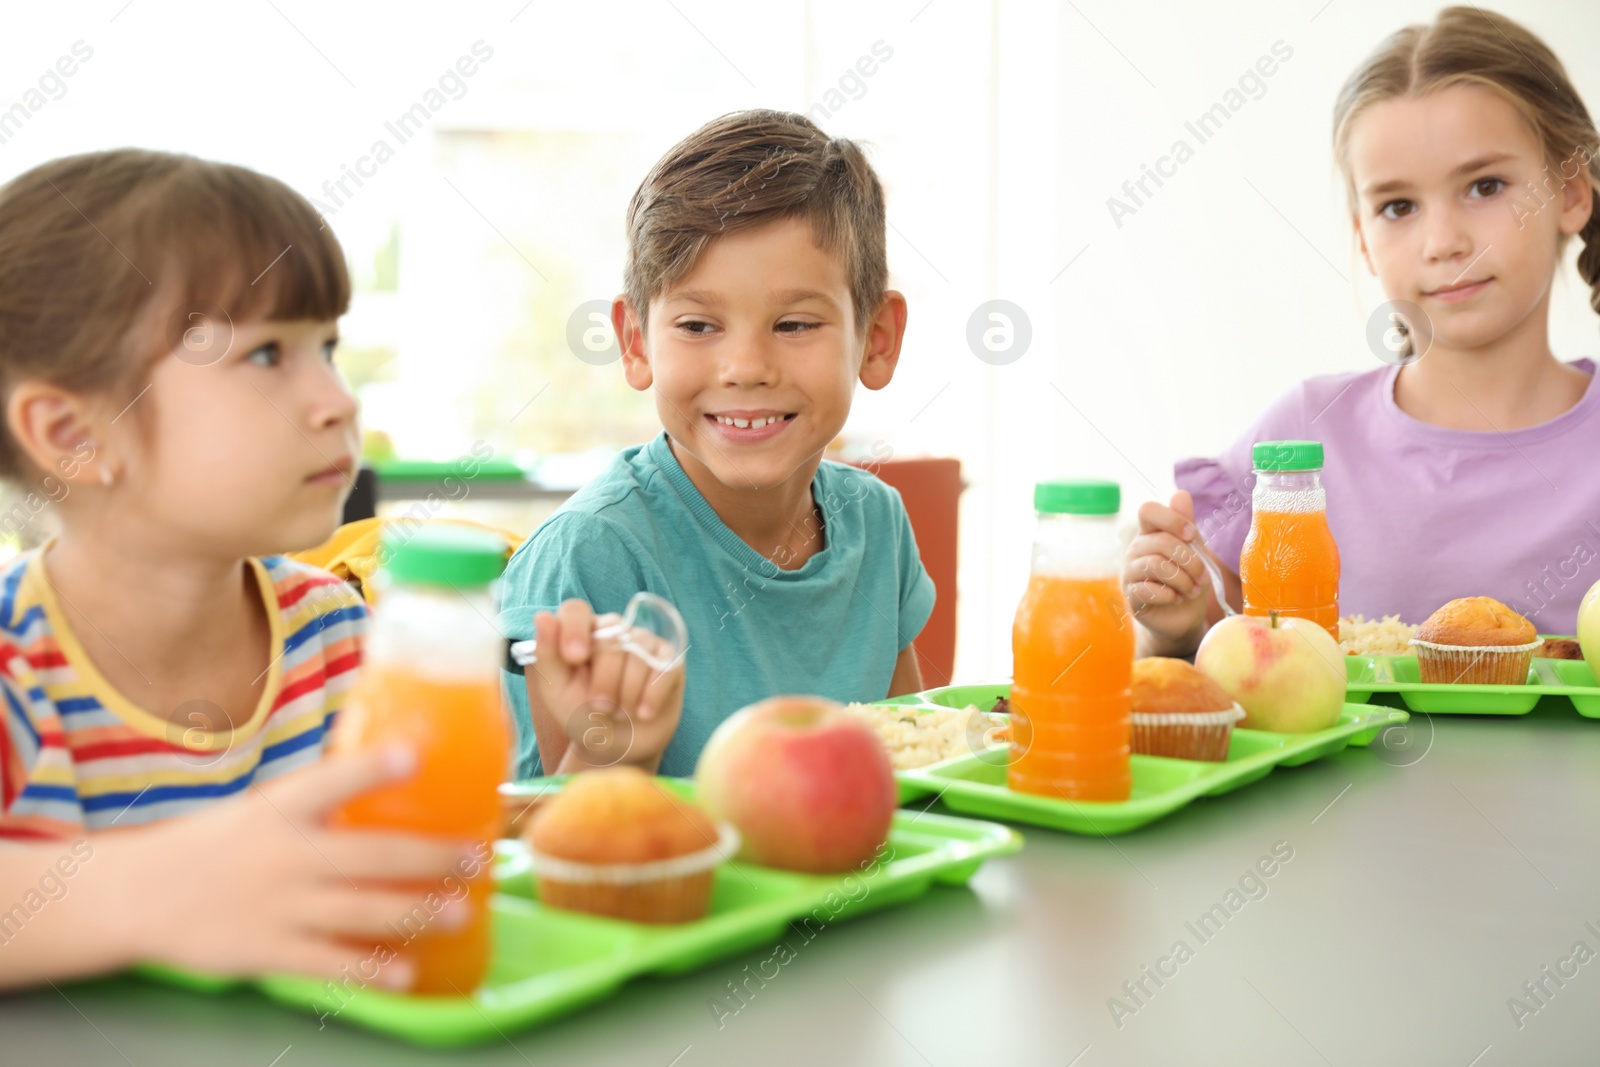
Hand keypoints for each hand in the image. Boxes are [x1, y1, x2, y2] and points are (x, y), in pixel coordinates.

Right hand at [115, 746, 480, 987]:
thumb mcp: (260, 809)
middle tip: (476, 857)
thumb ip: (318, 799)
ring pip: (361, 910)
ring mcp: (277, 906)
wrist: (134, 896)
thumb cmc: (214, 844)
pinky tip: (408, 973)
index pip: (330, 780)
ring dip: (417, 912)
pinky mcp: (267, 950)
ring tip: (461, 912)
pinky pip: (330, 962)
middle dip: (430, 857)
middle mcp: (284, 855)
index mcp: (279, 810)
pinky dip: (371, 970)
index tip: (414, 753)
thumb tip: (395, 764)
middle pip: (369, 854)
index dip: (372, 767)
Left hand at [527, 598, 684, 772]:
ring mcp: (644, 643)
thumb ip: (548, 655)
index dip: (575, 629)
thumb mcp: (556, 692)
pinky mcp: (670, 661)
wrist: (616, 746)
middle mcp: (614, 630)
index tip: (575, 657)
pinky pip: (665, 668)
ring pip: (639, 653)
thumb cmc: (582, 715)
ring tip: (620, 712)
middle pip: (610, 637)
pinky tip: (643, 713)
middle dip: (604, 680)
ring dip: (626, 692)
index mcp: (581, 633)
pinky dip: (652, 695)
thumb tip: (543, 617)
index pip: (576, 610)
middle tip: (599, 706)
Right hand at [1124, 491, 1214, 655]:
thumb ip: (1186, 524)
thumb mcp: (1195, 551)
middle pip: (1160, 541)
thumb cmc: (1189, 580)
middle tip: (1202, 576)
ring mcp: (1130, 572)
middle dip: (1190, 560)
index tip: (1191, 534)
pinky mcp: (1131, 595)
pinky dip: (1170, 595)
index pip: (1148, 510)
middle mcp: (1136, 549)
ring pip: (1156, 565)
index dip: (1170, 518)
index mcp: (1151, 533)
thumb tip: (1180, 494)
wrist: (1183, 617)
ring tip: (1192, 590)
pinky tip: (1176, 599)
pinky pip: (1149, 589)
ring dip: (1183, 580)